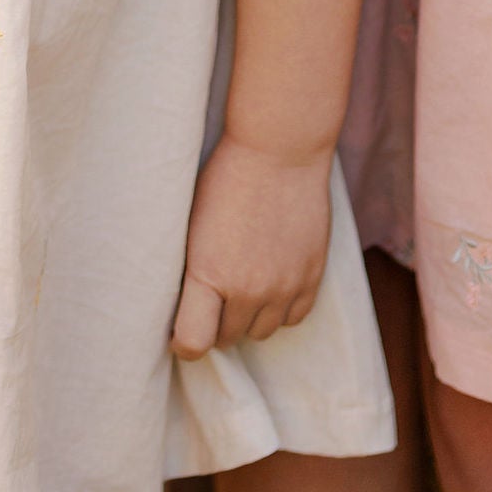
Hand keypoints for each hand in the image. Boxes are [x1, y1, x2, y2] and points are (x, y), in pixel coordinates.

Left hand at [169, 135, 332, 356]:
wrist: (280, 147)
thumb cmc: (227, 176)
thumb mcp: (192, 222)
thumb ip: (192, 270)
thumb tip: (183, 303)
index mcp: (208, 273)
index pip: (192, 343)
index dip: (183, 343)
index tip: (180, 329)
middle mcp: (247, 289)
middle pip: (226, 338)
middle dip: (216, 320)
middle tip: (214, 291)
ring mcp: (283, 286)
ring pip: (261, 332)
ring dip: (249, 316)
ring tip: (244, 282)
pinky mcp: (311, 276)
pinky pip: (293, 318)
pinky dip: (280, 308)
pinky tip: (271, 282)